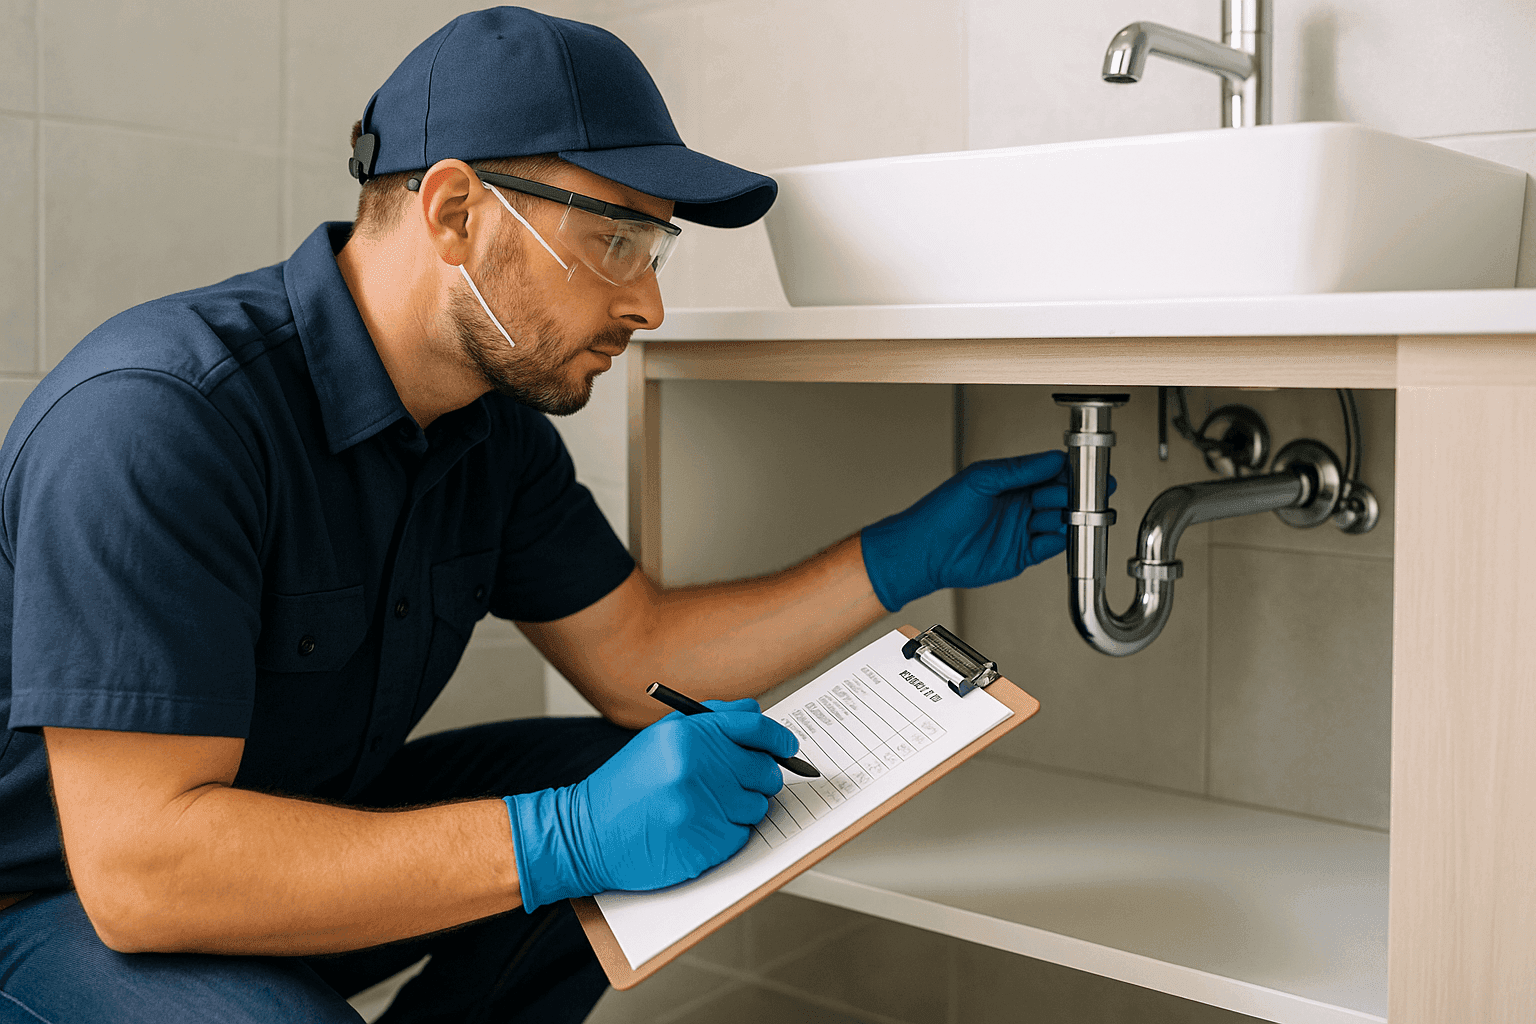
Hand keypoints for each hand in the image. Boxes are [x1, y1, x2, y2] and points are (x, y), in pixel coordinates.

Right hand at [505, 699, 797, 908]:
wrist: (586, 833)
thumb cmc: (627, 785)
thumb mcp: (661, 738)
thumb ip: (711, 721)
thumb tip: (758, 715)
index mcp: (688, 735)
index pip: (755, 728)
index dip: (779, 738)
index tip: (788, 747)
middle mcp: (697, 767)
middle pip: (765, 771)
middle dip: (758, 779)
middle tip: (737, 785)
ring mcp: (701, 808)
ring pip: (757, 807)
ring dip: (741, 809)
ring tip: (705, 808)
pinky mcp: (703, 845)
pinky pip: (742, 836)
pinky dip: (727, 834)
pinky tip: (698, 829)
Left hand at [860, 450, 1074, 611]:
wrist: (924, 550)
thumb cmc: (941, 511)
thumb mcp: (981, 478)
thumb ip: (1019, 469)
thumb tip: (1053, 459)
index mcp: (1011, 483)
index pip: (1050, 474)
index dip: (1070, 472)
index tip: (1087, 470)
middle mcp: (1019, 506)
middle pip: (1060, 498)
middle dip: (1076, 494)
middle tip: (1085, 493)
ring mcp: (1021, 531)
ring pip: (1059, 522)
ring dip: (1070, 517)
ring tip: (1074, 513)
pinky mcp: (1021, 556)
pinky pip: (1050, 547)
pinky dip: (1060, 541)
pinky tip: (1061, 533)